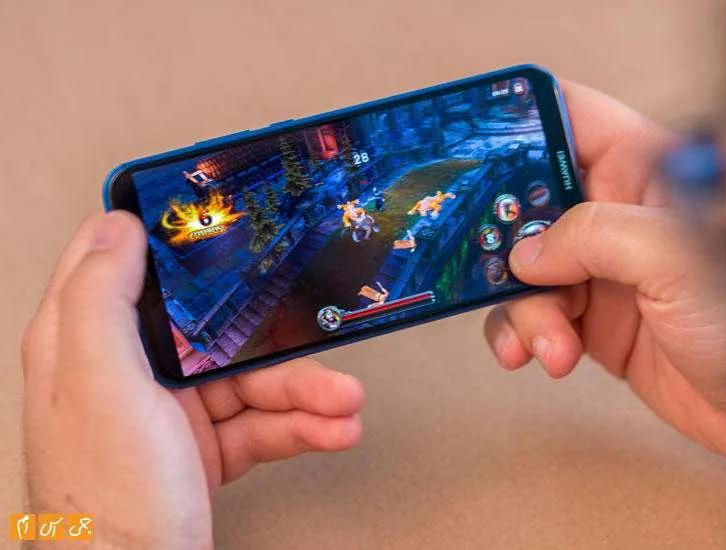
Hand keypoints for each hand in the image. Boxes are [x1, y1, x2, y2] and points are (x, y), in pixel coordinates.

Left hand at [22, 211, 364, 547]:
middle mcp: (130, 372)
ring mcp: (171, 412)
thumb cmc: (106, 499)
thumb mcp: (102, 387)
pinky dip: (301, 428)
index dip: (163, 231)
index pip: (118, 263)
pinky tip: (333, 430)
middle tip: (318, 324)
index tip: (216, 211)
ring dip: (306, 391)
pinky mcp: (205, 449)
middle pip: (211, 326)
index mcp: (88, 344)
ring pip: (250, 380)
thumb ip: (103, 301)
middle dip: (273, 331)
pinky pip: (263, 424)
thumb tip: (117, 225)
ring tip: (346, 403)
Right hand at [484, 82, 725, 463]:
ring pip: (524, 264)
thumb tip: (526, 252)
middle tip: (483, 260)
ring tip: (549, 340)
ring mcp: (603, 265)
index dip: (520, 126)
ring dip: (521, 305)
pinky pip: (531, 311)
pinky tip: (539, 355)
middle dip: (503, 234)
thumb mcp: (680, 260)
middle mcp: (620, 211)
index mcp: (649, 169)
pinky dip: (524, 333)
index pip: (574, 119)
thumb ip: (596, 236)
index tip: (473, 154)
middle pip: (531, 197)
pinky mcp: (591, 316)